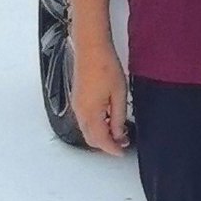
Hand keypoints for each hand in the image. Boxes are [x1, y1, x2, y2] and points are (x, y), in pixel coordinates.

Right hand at [69, 39, 132, 154]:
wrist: (91, 49)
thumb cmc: (105, 66)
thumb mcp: (119, 95)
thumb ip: (118, 117)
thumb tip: (118, 134)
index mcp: (90, 113)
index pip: (101, 139)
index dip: (112, 148)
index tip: (122, 152)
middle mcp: (80, 111)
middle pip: (91, 138)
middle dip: (106, 144)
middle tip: (123, 143)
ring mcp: (77, 105)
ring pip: (87, 129)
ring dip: (101, 134)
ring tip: (119, 131)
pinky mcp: (78, 98)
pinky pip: (85, 119)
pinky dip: (96, 125)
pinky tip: (109, 119)